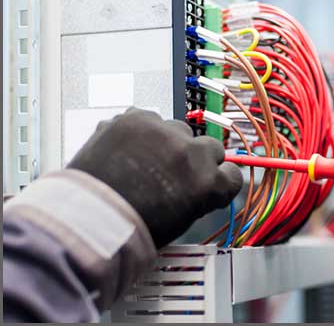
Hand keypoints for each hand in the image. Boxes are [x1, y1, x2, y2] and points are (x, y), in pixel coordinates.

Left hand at [67, 107, 242, 247]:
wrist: (87, 217)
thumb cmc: (132, 228)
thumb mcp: (182, 219)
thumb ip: (198, 195)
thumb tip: (199, 182)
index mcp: (209, 184)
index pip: (233, 173)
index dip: (220, 178)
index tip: (211, 181)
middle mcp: (191, 152)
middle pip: (210, 147)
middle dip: (196, 159)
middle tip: (174, 172)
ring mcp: (163, 132)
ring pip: (178, 130)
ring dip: (168, 143)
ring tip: (145, 161)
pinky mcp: (136, 118)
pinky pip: (148, 120)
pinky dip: (141, 132)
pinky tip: (128, 151)